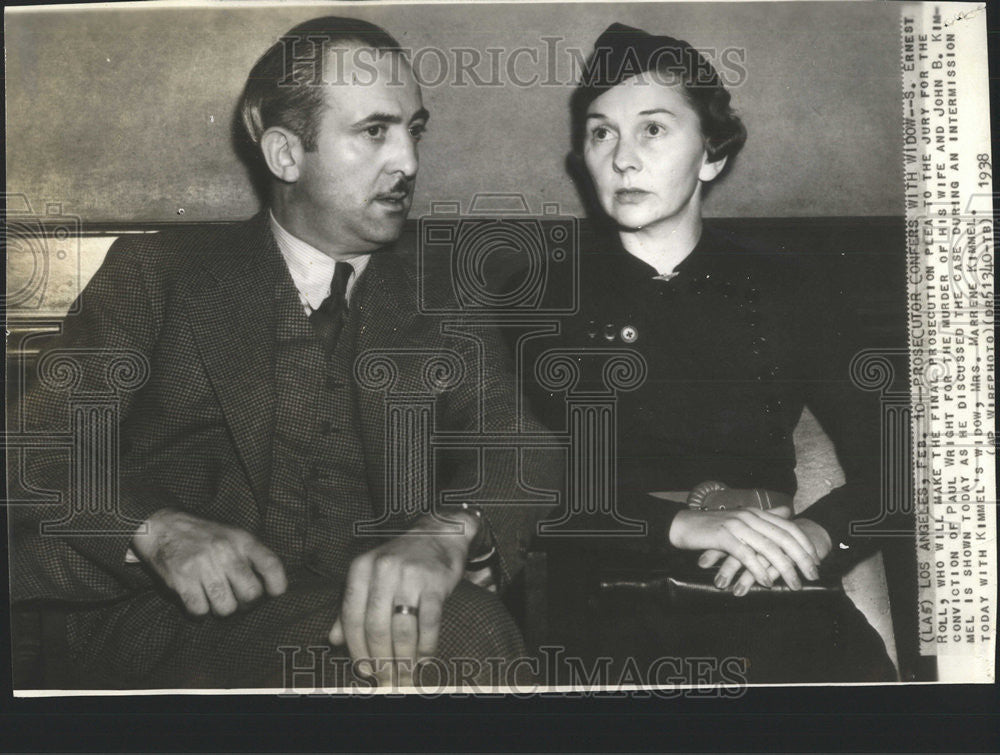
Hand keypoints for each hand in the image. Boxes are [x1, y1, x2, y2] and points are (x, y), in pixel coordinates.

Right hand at [132, 508, 286, 616]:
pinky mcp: (182, 579)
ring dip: (222, 608)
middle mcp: (225, 551)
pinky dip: (199, 611)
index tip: (274, 594)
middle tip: (237, 599)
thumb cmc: (205, 537)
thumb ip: (253, 556)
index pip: (271, 565)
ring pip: (226, 608)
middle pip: (251, 594)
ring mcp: (203, 565)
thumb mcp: (234, 536)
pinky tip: (197, 599)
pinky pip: (199, 610)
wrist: (164, 528)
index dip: (277, 585)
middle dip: (246, 604)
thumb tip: (272, 588)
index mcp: (242, 540)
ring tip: (215, 598)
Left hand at [328, 512, 476, 686]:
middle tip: (386, 680)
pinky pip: (428, 622)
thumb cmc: (402, 559)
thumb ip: (351, 605)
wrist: (439, 533)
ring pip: (402, 629)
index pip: (352, 617)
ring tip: (405, 675)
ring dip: (404, 659)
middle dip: (380, 660)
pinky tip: (424, 658)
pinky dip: (426, 645)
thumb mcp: (370, 574)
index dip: (356, 649)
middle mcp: (383, 570)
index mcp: (361, 568)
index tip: (363, 671)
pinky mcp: (435, 583)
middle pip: (376, 627)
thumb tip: (333, 639)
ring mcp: (410, 575)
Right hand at [671, 505, 820, 590]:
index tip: (815, 561)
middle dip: (802, 558)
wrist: (682, 525)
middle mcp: (750, 517)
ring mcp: (737, 526)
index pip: (789, 527)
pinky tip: (767, 582)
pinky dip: (759, 570)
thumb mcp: (741, 519)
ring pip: (769, 548)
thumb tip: (787, 512)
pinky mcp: (723, 537)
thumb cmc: (712, 526)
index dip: (805, 545)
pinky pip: (746, 555)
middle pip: (784, 538)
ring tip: (795, 584)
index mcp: (756, 513)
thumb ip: (765, 517)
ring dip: (785, 569)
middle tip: (813, 576)